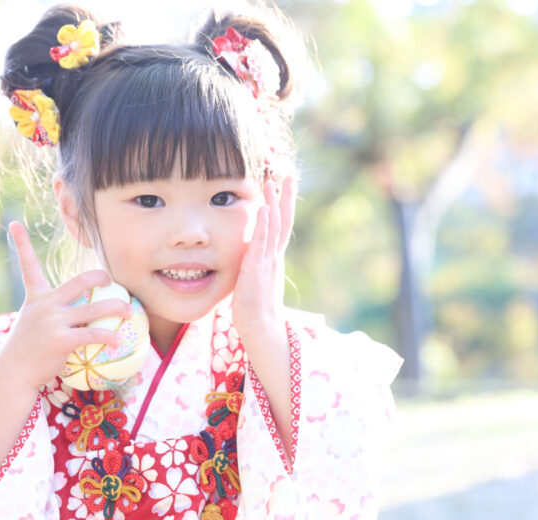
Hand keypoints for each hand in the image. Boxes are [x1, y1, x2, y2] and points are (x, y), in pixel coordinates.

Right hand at [0, 221, 131, 389]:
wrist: (14, 372)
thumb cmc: (28, 349)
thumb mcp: (33, 323)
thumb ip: (50, 312)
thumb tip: (73, 312)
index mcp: (36, 298)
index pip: (28, 266)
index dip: (20, 243)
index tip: (14, 223)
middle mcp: (45, 305)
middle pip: (78, 281)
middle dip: (99, 277)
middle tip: (112, 281)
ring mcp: (53, 322)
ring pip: (93, 309)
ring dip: (115, 308)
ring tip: (127, 311)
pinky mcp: (61, 340)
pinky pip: (93, 334)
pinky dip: (109, 337)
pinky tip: (119, 341)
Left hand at [232, 175, 295, 343]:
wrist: (261, 326)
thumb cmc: (255, 307)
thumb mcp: (256, 279)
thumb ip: (255, 264)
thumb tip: (249, 257)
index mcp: (274, 258)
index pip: (281, 226)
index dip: (283, 205)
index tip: (284, 186)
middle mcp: (274, 256)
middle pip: (284, 221)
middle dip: (286, 197)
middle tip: (288, 175)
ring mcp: (268, 261)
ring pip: (275, 227)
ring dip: (274, 203)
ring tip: (273, 182)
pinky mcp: (258, 268)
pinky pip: (262, 242)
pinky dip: (264, 225)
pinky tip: (265, 209)